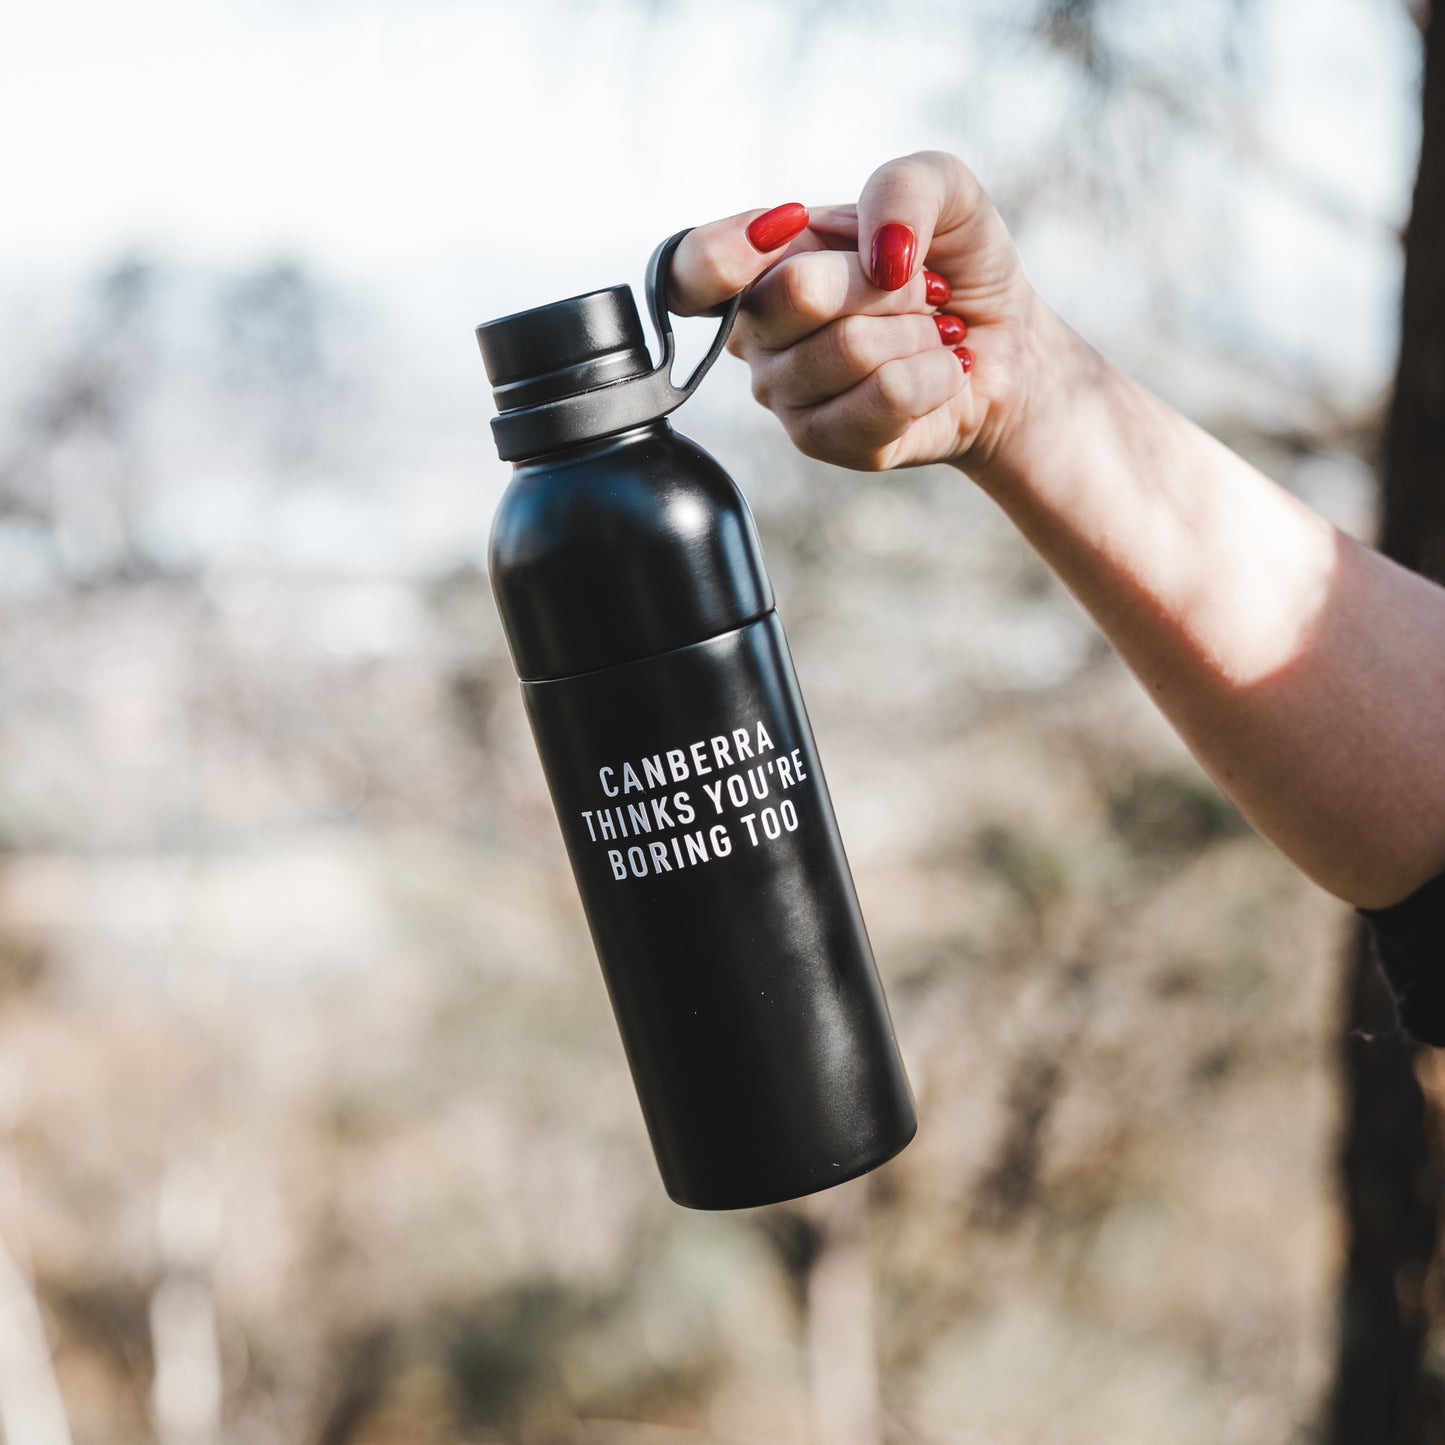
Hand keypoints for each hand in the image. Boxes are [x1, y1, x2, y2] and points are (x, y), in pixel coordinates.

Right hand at [668, 151, 1041, 476]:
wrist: (1005, 346)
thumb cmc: (955, 264)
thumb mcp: (944, 190)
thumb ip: (904, 187)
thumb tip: (880, 254)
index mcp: (759, 267)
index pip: (689, 271)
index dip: (723, 253)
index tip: (789, 227)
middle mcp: (755, 335)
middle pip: (794, 293)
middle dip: (881, 281)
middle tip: (917, 286)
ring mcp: (782, 395)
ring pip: (849, 349)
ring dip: (918, 331)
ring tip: (931, 332)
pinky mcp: (824, 442)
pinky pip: (884, 399)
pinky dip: (935, 374)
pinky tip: (942, 370)